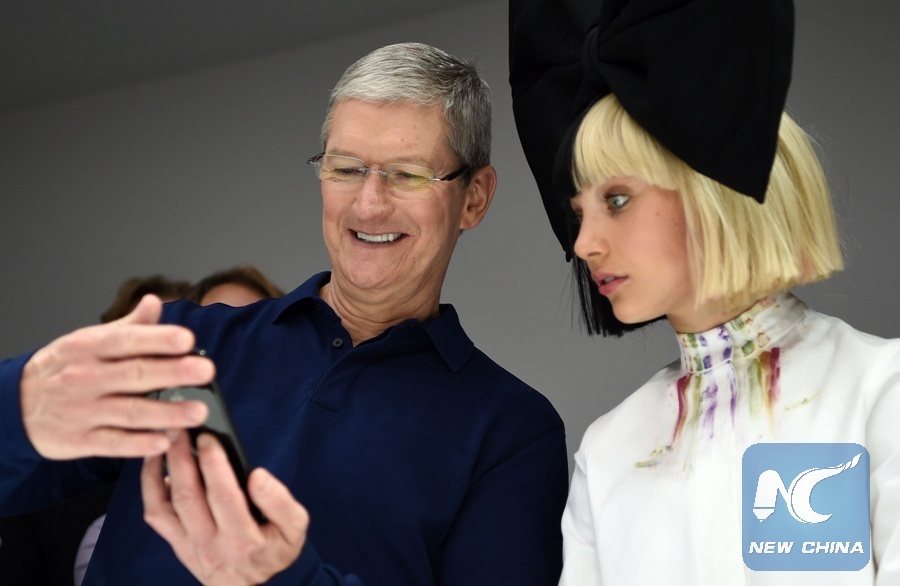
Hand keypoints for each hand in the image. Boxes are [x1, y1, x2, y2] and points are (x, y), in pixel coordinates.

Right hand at [20, 294, 213, 458]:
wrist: (15, 404)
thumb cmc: (63, 369)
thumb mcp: (87, 341)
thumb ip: (128, 326)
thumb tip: (155, 302)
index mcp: (90, 347)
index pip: (128, 340)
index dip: (158, 339)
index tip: (187, 339)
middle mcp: (86, 377)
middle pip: (135, 374)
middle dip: (173, 373)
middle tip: (206, 371)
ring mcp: (83, 410)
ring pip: (130, 411)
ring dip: (167, 413)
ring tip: (198, 411)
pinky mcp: (79, 440)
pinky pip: (113, 443)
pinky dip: (139, 444)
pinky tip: (164, 442)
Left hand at [142, 431, 308, 584]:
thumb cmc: (274, 550)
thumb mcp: (294, 528)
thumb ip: (280, 501)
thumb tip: (257, 476)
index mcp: (244, 540)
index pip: (223, 496)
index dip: (213, 464)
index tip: (208, 437)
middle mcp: (212, 546)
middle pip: (189, 496)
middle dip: (181, 457)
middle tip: (178, 428)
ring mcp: (190, 547)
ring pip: (167, 505)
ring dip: (161, 469)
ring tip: (163, 441)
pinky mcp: (177, 545)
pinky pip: (157, 515)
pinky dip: (151, 488)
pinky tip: (157, 466)